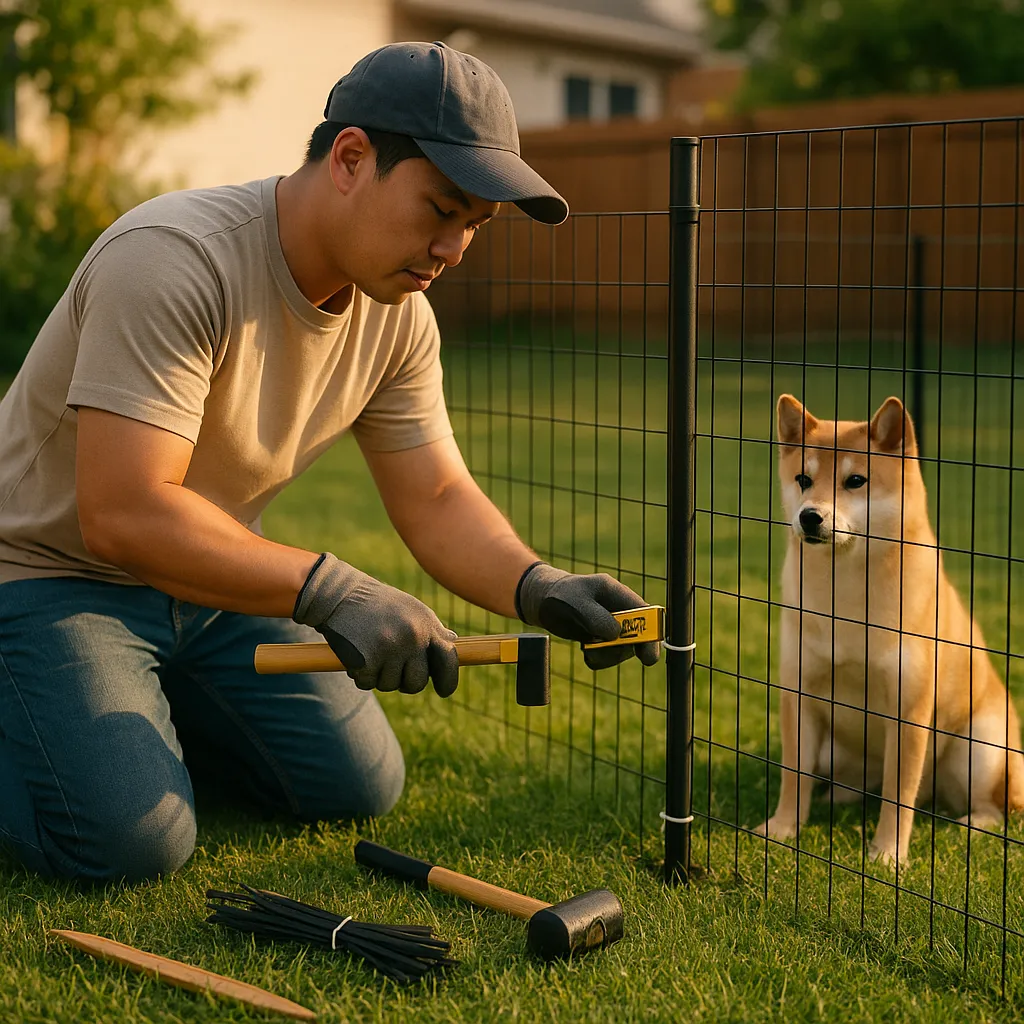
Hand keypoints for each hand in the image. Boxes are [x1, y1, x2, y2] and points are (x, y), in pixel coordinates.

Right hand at [293, 553, 458, 696]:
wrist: (339, 594)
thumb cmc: (375, 603)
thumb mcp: (409, 608)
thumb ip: (430, 627)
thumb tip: (452, 642)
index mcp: (426, 624)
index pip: (448, 659)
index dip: (448, 680)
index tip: (443, 691)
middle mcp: (412, 637)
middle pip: (417, 682)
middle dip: (404, 682)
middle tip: (390, 668)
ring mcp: (390, 649)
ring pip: (390, 685)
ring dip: (378, 676)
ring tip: (369, 651)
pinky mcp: (367, 660)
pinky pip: (367, 683)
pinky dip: (359, 675)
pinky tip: (356, 655)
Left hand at [515, 562, 660, 669]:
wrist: (544, 603)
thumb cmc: (561, 595)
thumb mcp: (576, 601)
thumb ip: (596, 617)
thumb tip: (616, 634)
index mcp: (619, 593)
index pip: (646, 613)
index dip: (651, 634)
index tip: (647, 656)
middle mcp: (621, 611)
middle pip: (640, 636)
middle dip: (624, 649)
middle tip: (605, 653)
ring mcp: (614, 626)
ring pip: (624, 650)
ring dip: (608, 655)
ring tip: (587, 648)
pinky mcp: (604, 639)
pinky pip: (609, 656)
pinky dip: (599, 659)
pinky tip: (586, 651)